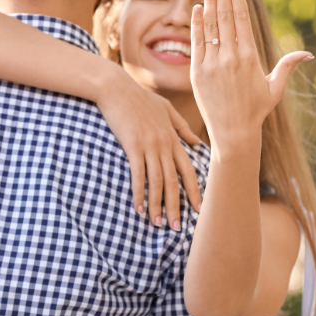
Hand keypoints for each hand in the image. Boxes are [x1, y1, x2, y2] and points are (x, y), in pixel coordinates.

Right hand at [97, 72, 202, 230]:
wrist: (116, 87)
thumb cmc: (139, 97)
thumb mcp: (165, 108)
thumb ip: (181, 126)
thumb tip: (196, 141)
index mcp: (173, 138)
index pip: (188, 170)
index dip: (194, 191)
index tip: (199, 210)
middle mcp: (164, 144)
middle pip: (174, 181)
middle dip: (177, 206)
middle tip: (178, 228)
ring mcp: (149, 145)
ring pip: (157, 181)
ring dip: (157, 205)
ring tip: (158, 224)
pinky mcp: (132, 146)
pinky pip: (138, 175)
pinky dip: (139, 193)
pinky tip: (137, 208)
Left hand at [190, 0, 312, 154]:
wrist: (233, 132)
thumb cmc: (256, 110)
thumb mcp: (275, 88)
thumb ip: (287, 67)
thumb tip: (307, 54)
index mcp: (250, 56)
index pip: (241, 17)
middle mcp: (231, 57)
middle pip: (225, 16)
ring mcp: (212, 64)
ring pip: (210, 26)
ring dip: (209, 2)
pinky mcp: (197, 72)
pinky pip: (197, 43)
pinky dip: (197, 25)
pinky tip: (197, 9)